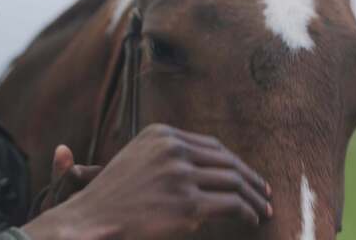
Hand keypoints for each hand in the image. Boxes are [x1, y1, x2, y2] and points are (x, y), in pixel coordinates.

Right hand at [23, 124, 272, 239]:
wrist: (90, 220)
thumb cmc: (113, 196)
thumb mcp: (137, 159)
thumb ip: (168, 156)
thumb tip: (206, 168)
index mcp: (163, 134)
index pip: (212, 146)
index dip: (234, 161)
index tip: (247, 175)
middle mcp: (174, 148)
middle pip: (227, 161)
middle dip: (251, 178)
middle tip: (264, 192)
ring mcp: (181, 175)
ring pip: (234, 182)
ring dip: (254, 197)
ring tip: (264, 209)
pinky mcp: (188, 205)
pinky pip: (231, 205)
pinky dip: (247, 212)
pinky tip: (251, 220)